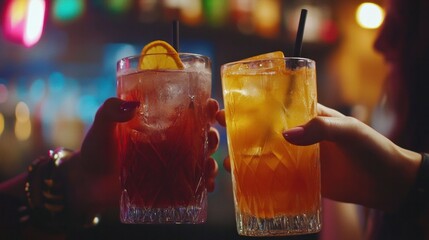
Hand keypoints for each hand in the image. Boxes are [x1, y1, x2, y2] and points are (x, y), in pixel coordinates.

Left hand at [67, 98, 218, 221]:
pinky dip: (204, 185)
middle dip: (213, 136)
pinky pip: (191, 185)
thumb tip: (131, 105)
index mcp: (159, 124)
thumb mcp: (102, 125)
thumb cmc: (95, 150)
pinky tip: (207, 187)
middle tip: (211, 137)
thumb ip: (111, 111)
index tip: (211, 105)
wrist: (86, 183)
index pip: (188, 112)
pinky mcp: (167, 186)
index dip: (204, 108)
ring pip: (201, 161)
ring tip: (209, 165)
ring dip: (211, 162)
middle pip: (201, 136)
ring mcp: (170, 165)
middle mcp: (169, 143)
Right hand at [217, 104, 420, 210]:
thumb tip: (286, 135)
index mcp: (308, 116)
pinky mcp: (303, 179)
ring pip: (267, 155)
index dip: (251, 105)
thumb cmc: (371, 148)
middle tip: (219, 133)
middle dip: (240, 131)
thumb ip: (321, 128)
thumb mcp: (349, 130)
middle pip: (264, 131)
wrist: (386, 182)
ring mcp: (299, 158)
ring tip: (227, 162)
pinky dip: (261, 179)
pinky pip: (278, 178)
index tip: (228, 105)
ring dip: (246, 158)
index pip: (275, 106)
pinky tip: (245, 183)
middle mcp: (300, 135)